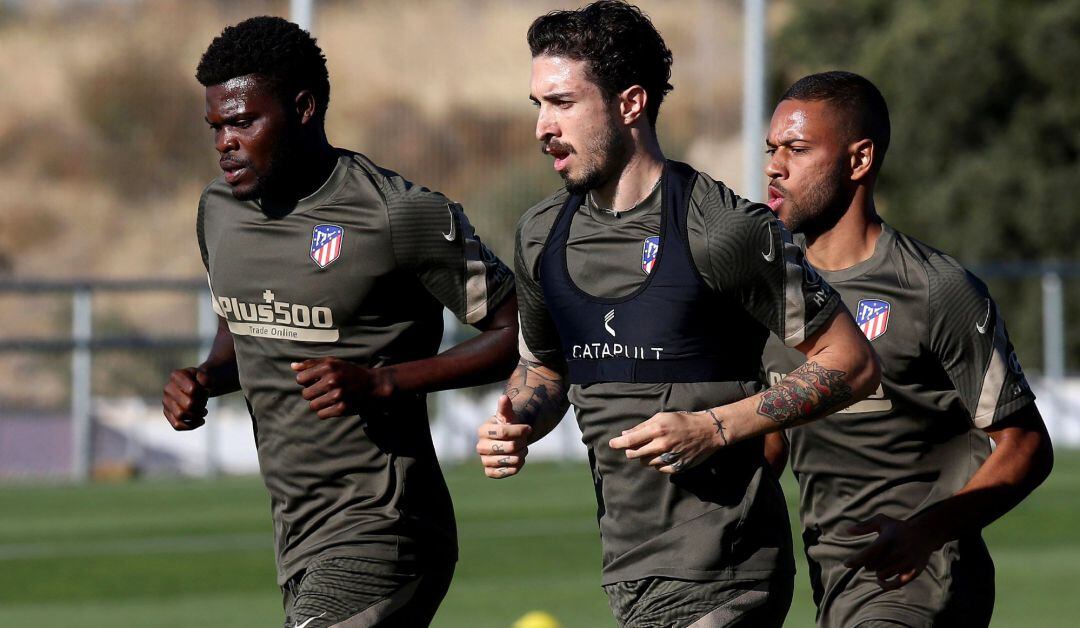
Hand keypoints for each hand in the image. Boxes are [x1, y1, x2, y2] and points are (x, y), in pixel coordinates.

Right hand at [163, 367, 209, 429]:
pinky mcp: (168, 413)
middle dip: (201, 405)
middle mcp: (168, 388)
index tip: (206, 391)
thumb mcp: (205, 374)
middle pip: (188, 404)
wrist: (194, 386)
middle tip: (205, 403)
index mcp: (176, 376)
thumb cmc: (199, 380)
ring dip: (197, 416)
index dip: (204, 393)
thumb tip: (205, 384)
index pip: (193, 389)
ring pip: (181, 415)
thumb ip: (206, 377)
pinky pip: (177, 425)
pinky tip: (201, 421)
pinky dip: (191, 425)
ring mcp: (166, 402)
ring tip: (204, 412)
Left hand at [291, 357, 391, 418]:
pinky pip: (321, 414)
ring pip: (312, 406)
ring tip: (328, 398)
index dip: (305, 381)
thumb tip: (292, 366)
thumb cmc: (348, 372)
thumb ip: (311, 364)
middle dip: (312, 393)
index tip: (314, 381)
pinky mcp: (342, 408)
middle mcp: (332, 380)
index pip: (300, 379)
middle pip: (305, 394)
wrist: (371, 385)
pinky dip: (325, 411)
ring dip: (318, 403)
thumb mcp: (332, 362)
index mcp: (328, 367)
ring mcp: (337, 395)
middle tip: (322, 390)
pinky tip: (333, 405)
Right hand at [476, 395, 531, 478]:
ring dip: (522, 454)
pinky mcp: (490, 472)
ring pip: (512, 460)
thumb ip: (505, 408)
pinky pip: (508, 472)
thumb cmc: (508, 425)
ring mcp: (484, 460)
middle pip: (510, 447)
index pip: (504, 432)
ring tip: (522, 449)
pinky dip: (518, 466)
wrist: (508, 440)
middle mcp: (480, 447)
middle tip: (524, 440)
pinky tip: (518, 459)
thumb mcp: (508, 415)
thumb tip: (504, 397)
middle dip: (522, 443)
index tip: (528, 428)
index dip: (520, 430)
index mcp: (482, 431)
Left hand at [608, 409, 727, 473]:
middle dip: (630, 451)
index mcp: (656, 430)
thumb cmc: (683, 421)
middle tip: (633, 447)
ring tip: (655, 448)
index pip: (629, 441)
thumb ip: (642, 426)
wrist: (707, 431)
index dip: (617, 443)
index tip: (611, 444)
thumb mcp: (662, 417)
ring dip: (645, 456)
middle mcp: (661, 445)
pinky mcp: (676, 467)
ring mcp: (669, 458)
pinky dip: (658, 462)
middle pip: (634, 454)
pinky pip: (658, 468)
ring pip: (645, 463)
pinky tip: (665, 454)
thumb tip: (625, 434)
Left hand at [845, 514, 934, 589]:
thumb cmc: (899, 528)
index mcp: (888, 539)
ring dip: (877, 572)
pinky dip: (886, 585)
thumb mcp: (882, 521)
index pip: (868, 553)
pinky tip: (880, 582)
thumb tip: (848, 530)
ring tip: (880, 565)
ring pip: (882, 575)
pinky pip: (896, 584)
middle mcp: (898, 551)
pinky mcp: (914, 571)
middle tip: (873, 558)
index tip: (846, 564)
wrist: (925, 534)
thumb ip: (864, 525)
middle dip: (868, 564)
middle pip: (873, 566)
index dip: (855, 560)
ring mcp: (906, 562)